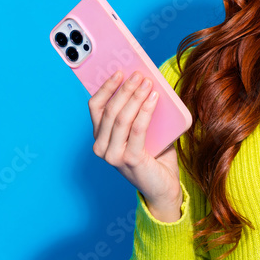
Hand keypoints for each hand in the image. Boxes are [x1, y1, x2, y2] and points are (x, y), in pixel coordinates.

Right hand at [89, 70, 182, 219]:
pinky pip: (137, 129)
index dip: (106, 87)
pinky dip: (145, 111)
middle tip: (139, 74)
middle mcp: (101, 147)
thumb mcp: (145, 131)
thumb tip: (145, 84)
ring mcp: (113, 155)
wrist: (164, 188)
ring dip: (135, 96)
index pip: (95, 107)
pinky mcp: (130, 160)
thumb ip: (140, 112)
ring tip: (147, 83)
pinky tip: (153, 98)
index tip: (119, 71)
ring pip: (121, 118)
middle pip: (110, 109)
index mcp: (101, 138)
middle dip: (125, 88)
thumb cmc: (155, 157)